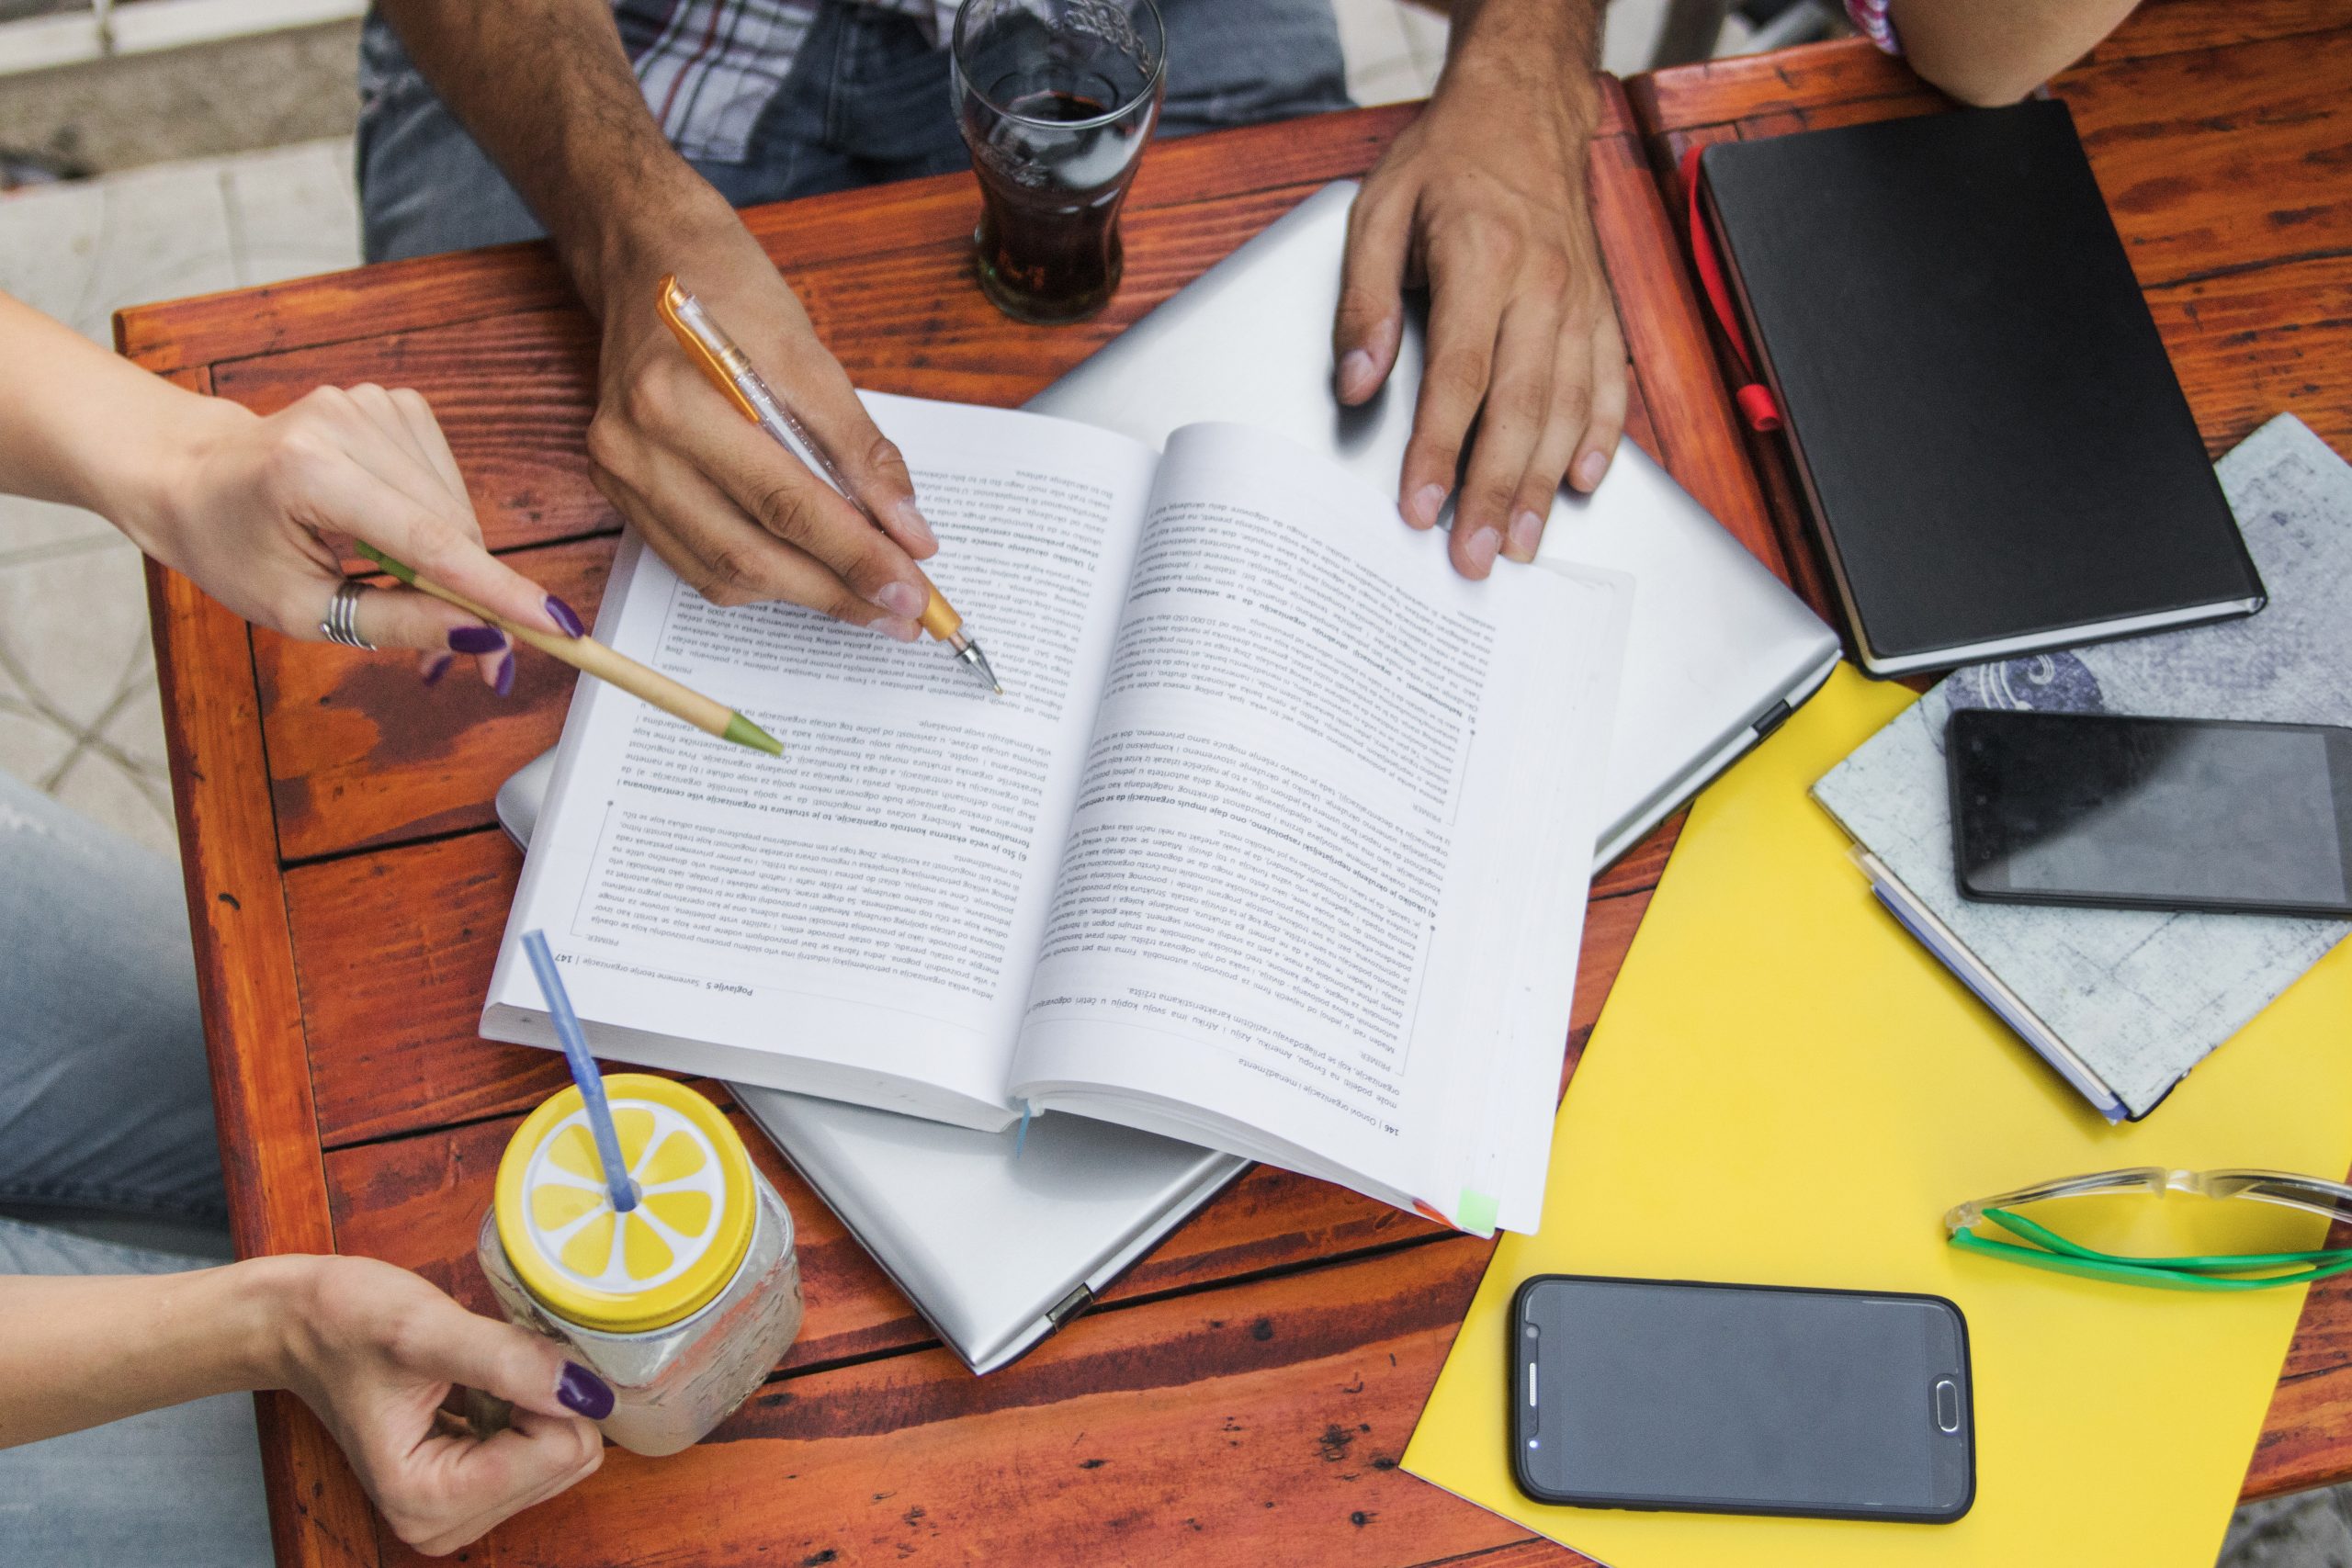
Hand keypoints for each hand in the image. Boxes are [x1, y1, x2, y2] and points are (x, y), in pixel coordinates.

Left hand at [123, 383, 581, 691]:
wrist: (189, 475)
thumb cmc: (231, 545)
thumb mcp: (298, 609)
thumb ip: (396, 623)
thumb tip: (481, 639)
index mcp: (310, 472)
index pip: (429, 540)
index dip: (499, 590)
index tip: (556, 628)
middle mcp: (347, 422)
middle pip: (452, 526)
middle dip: (474, 595)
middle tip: (473, 655)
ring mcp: (373, 404)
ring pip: (457, 507)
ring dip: (453, 559)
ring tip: (402, 586)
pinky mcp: (393, 403)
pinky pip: (448, 480)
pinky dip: (438, 520)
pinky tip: (393, 531)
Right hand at [273, 1256, 609, 1556]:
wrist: (301, 1326)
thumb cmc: (344, 1323)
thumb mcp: (423, 1328)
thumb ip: (507, 1362)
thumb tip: (586, 1391)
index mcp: (426, 1500)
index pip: (558, 1450)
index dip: (541, 1389)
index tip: (493, 1356)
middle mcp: (443, 1524)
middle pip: (569, 1458)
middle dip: (540, 1399)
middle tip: (483, 1363)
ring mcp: (459, 1513)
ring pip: (565, 1453)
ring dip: (533, 1402)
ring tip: (472, 1375)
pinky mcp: (472, 1492)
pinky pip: (546, 1449)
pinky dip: (524, 1409)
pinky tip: (476, 1388)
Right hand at [581, 198, 937, 633]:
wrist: (648, 257)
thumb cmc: (731, 292)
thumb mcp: (810, 355)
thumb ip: (860, 450)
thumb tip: (908, 531)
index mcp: (677, 400)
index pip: (785, 504)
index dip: (856, 556)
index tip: (914, 589)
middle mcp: (635, 447)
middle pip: (750, 553)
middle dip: (836, 591)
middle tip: (904, 613)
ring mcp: (619, 474)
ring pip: (722, 573)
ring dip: (802, 596)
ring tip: (868, 602)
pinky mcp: (619, 491)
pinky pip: (696, 563)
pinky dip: (758, 579)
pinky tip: (809, 575)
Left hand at [1335, 7, 1626, 578]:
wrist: (1525, 108)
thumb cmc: (1448, 161)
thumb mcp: (1376, 212)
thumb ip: (1364, 303)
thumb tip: (1356, 383)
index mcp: (1480, 259)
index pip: (1460, 376)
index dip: (1438, 449)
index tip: (1420, 507)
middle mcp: (1540, 285)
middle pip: (1521, 408)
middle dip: (1498, 492)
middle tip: (1477, 556)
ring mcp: (1579, 300)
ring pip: (1569, 408)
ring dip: (1546, 484)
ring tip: (1524, 543)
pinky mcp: (1601, 308)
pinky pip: (1609, 383)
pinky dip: (1601, 438)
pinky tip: (1582, 483)